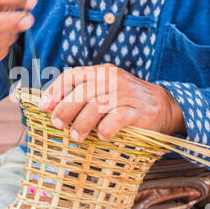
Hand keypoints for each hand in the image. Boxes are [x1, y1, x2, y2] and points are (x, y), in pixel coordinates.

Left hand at [40, 64, 185, 141]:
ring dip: (82, 123)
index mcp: (101, 72)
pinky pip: (116, 120)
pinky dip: (105, 130)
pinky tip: (102, 136)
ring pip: (96, 106)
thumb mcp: (106, 90)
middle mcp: (113, 79)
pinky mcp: (139, 112)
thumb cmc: (127, 102)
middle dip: (65, 110)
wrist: (166, 106)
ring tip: (77, 136)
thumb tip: (51, 108)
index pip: (72, 75)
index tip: (44, 107)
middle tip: (58, 124)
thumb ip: (83, 95)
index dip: (55, 91)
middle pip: (82, 92)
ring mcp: (127, 94)